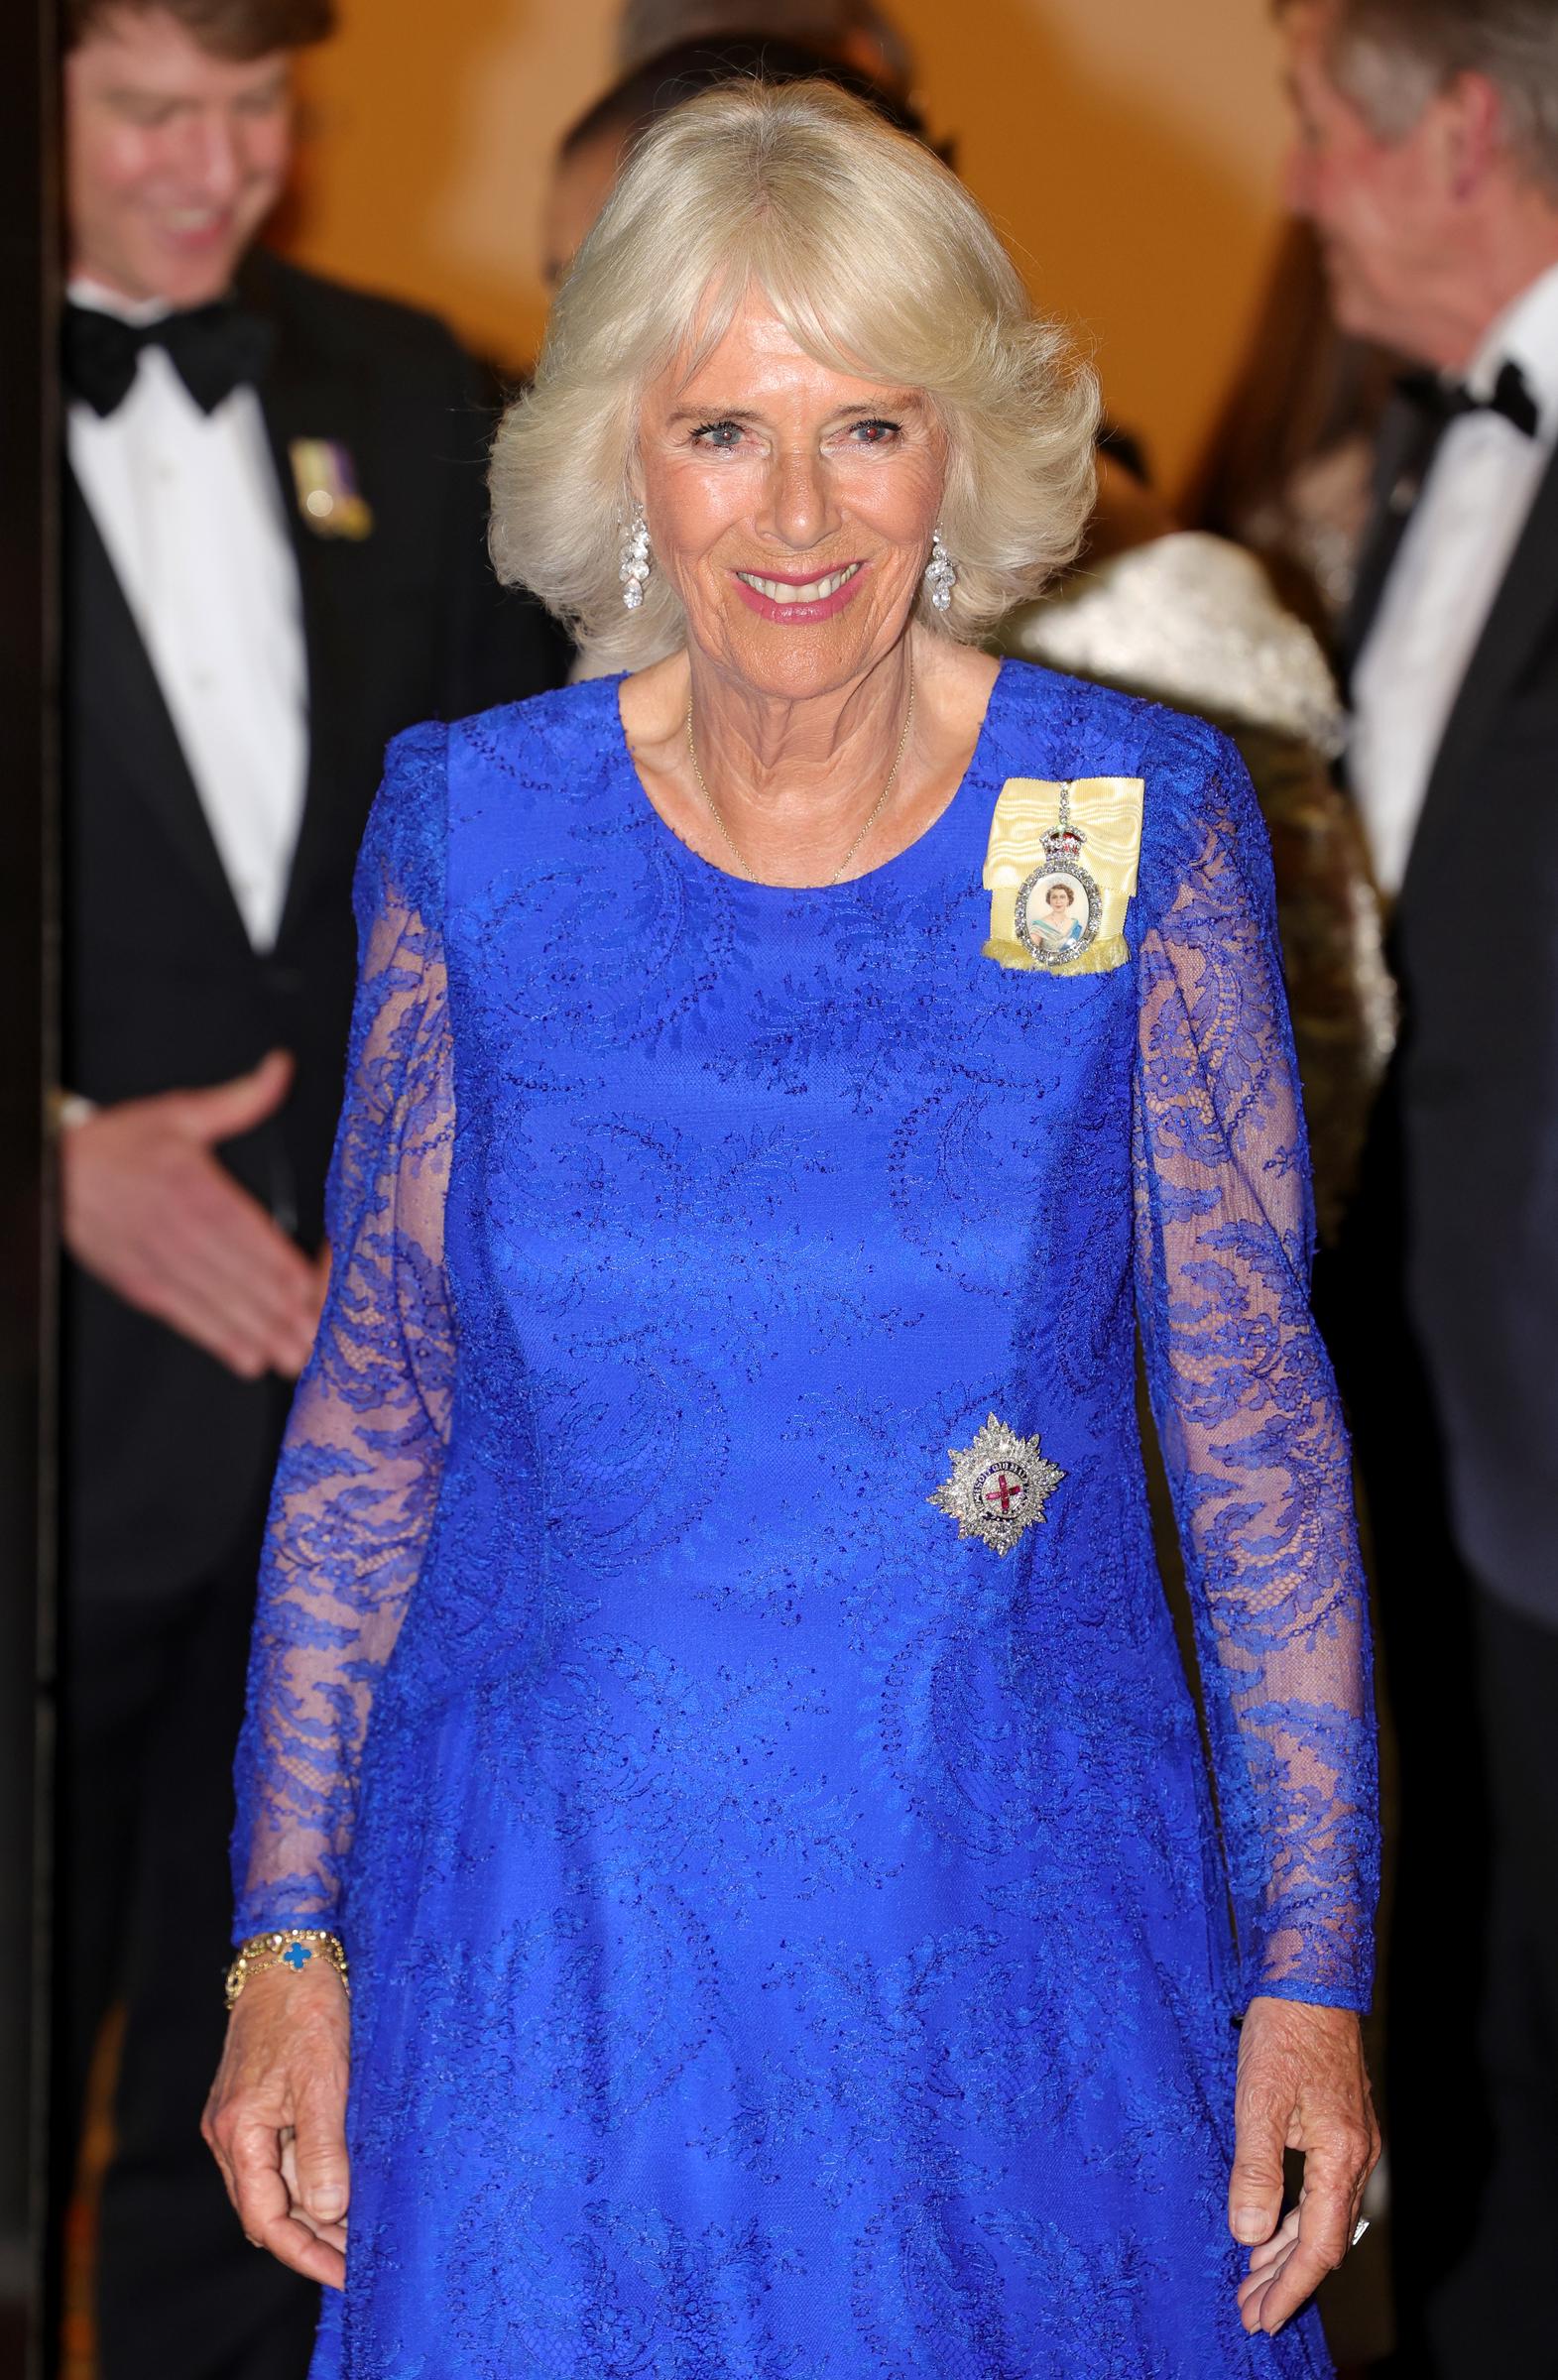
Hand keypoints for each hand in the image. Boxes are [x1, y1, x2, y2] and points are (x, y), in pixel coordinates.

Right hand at [61, 1052, 324, 1378]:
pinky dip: (219, 1340)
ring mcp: (162, 1265)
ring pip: (221, 1306)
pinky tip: (248, 1359)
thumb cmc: (121, 1143)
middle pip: (244, 1279)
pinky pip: (188, 1319)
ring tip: (296, 1356)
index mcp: (198, 1190)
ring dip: (261, 1334)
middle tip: (320, 1336)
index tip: (316, 1287)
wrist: (53, 1172)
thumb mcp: (181, 1113)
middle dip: (285, 1312)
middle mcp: (183, 1233)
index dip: (287, 1266)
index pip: (253, 1235)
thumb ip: (240, 1100)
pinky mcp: (143, 1286)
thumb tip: (280, 1068)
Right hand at [203, 1959, 350, 2288]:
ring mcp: (243, 2118)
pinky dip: (311, 2178)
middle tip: (364, 2258)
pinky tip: (345, 2184)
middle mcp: (232, 2134)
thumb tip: (328, 2210)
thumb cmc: (304, 2009)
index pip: (265, 2220)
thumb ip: (322, 2147)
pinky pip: (282, 2157)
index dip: (305, 2253)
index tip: (346, 2273)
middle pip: (269, 2210)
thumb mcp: (322, 2080)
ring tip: (362, 2230)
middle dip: (315, 2239)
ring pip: (276, 2186)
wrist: (289, 1952)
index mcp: (238, 2133)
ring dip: (315, 2212)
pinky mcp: (260, 2102)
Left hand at [1230, 1995, 1379, 2334]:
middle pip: (1324, 2241)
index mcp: (1342, 2157)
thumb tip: (1248, 2233)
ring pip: (1323, 2219)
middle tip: (1250, 2311)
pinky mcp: (1340, 2130)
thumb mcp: (1258, 2100)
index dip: (1290, 2287)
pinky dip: (1295, 2219)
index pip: (1318, 2246)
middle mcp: (1357, 2158)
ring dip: (1288, 2252)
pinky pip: (1322, 2194)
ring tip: (1253, 2281)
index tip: (1262, 2317)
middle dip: (1286, 2280)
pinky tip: (1268, 2230)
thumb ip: (1256, 2169)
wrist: (1311, 1980)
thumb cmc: (1284, 2033)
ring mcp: (1353, 2144)